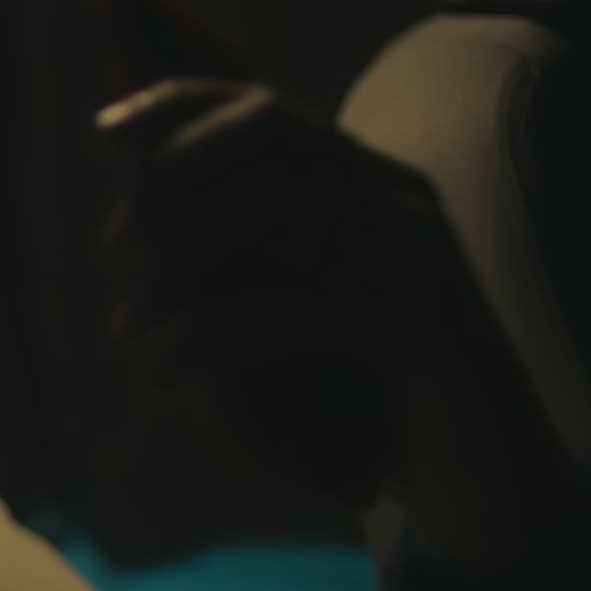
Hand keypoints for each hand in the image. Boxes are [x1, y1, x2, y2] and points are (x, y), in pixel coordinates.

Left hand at [96, 78, 571, 537]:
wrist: (484, 483)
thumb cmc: (369, 403)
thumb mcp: (290, 320)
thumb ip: (237, 269)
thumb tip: (130, 236)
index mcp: (364, 182)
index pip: (264, 110)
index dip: (180, 107)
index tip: (106, 131)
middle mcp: (396, 194)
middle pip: (267, 133)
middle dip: (175, 175)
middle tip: (116, 247)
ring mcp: (417, 247)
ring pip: (276, 208)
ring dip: (181, 266)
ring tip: (125, 330)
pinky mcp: (424, 318)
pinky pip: (297, 301)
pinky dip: (213, 334)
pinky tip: (167, 372)